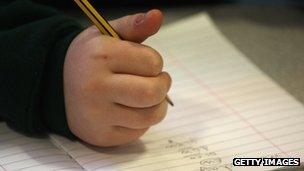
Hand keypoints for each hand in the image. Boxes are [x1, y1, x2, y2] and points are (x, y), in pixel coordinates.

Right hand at [64, 10, 171, 146]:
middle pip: (152, 92)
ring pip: (150, 115)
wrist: (58, 85)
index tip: (146, 63)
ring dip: (157, 105)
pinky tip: (131, 109)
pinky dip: (142, 120)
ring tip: (148, 96)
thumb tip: (157, 15)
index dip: (155, 62)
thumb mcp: (106, 35)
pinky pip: (138, 131)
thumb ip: (134, 24)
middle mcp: (95, 87)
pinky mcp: (101, 135)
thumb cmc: (90, 58)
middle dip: (162, 86)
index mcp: (100, 56)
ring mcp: (97, 115)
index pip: (152, 63)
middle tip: (157, 81)